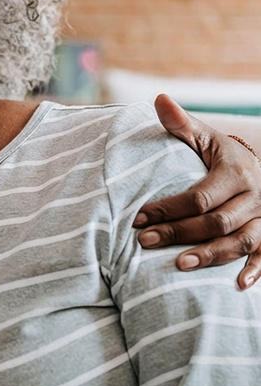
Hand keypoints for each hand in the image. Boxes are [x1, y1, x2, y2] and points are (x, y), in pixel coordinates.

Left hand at [133, 95, 260, 288]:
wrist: (257, 170)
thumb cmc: (220, 155)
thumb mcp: (203, 137)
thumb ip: (180, 124)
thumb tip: (159, 98)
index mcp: (236, 172)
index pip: (200, 196)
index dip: (169, 209)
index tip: (137, 217)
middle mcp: (255, 197)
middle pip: (217, 221)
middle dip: (180, 233)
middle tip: (145, 242)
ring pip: (241, 242)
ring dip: (211, 256)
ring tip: (179, 266)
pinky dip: (256, 272)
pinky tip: (237, 286)